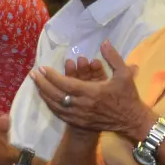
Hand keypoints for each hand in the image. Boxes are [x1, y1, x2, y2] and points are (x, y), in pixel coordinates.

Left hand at [30, 43, 150, 138]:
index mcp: (92, 92)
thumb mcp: (124, 74)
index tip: (42, 68)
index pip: (66, 84)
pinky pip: (61, 114)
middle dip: (43, 84)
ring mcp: (80, 116)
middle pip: (56, 95)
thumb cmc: (127, 96)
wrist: (131, 120)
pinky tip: (46, 98)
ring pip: (56, 106)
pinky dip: (51, 105)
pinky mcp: (80, 122)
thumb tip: (104, 42)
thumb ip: (112, 57)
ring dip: (44, 95)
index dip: (52, 76)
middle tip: (33, 74)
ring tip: (36, 85)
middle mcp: (83, 106)